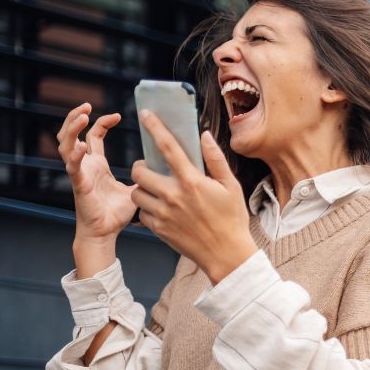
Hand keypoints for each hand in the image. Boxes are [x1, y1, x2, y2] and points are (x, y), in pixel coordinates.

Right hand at [56, 103, 136, 241]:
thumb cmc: (117, 214)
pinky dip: (75, 154)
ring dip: (71, 129)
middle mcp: (85, 166)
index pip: (93, 136)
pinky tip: (81, 145)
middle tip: (85, 105)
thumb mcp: (135, 189)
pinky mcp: (79, 184)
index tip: (116, 115)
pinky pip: (72, 166)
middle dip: (75, 118)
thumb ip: (144, 177)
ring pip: (65, 145)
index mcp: (97, 164)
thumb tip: (163, 168)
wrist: (106, 233)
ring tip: (81, 116)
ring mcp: (79, 173)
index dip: (101, 122)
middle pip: (72, 134)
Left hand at [131, 110, 256, 283]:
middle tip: (152, 169)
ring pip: (137, 192)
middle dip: (142, 167)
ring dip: (143, 188)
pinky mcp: (158, 229)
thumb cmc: (232, 220)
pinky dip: (148, 209)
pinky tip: (162, 209)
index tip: (146, 114)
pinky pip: (142, 213)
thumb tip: (204, 136)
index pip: (167, 147)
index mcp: (192, 181)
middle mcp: (173, 196)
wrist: (226, 255)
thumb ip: (215, 159)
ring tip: (156, 190)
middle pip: (139, 171)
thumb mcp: (231, 186)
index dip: (155, 127)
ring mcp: (163, 214)